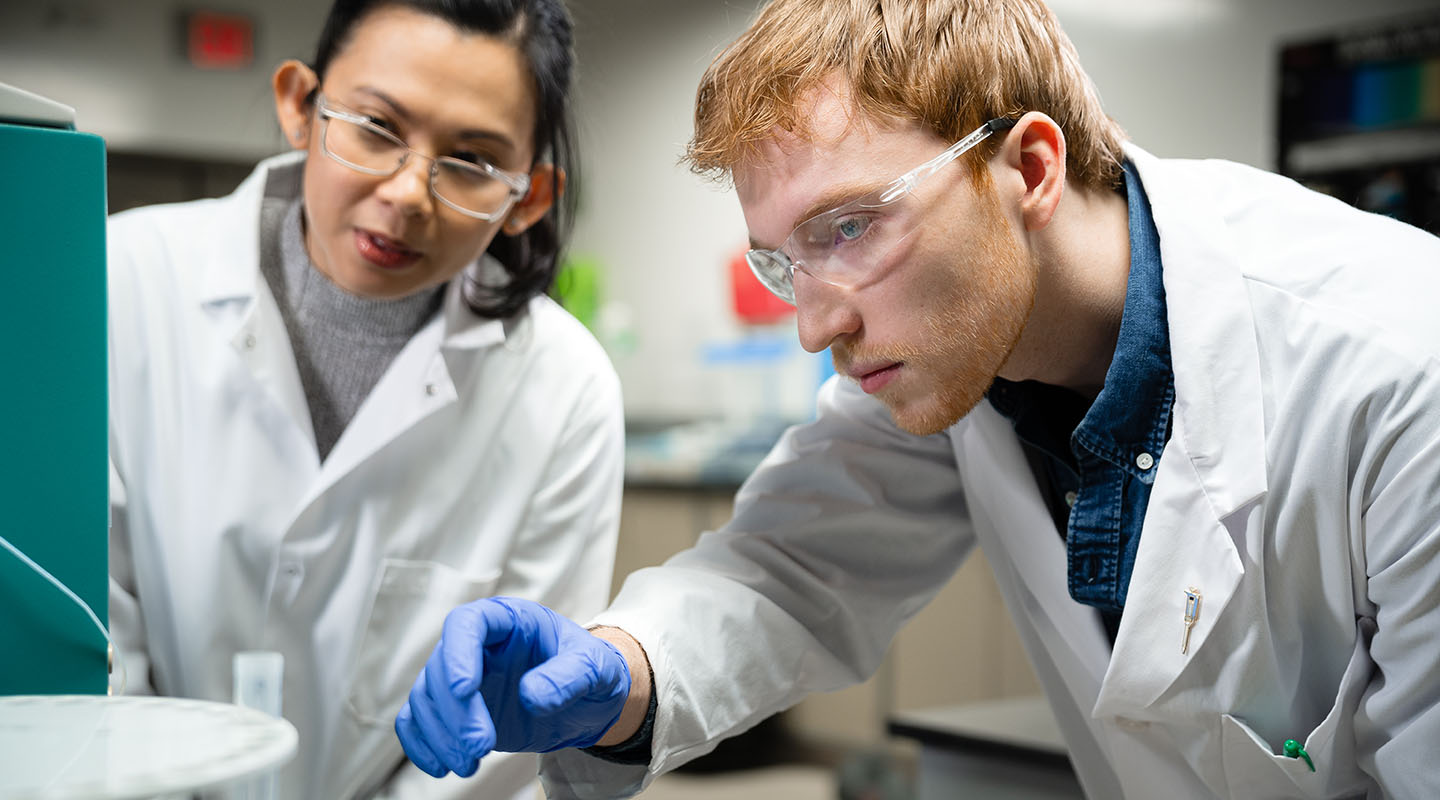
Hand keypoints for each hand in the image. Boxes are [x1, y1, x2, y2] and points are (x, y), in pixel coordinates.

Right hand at [395, 597, 630, 777]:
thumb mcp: (595, 669)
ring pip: (426, 697)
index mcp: (509, 620)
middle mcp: (477, 644)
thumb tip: (532, 696)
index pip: (468, 623)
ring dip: (441, 734)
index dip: (459, 653)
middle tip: (481, 746)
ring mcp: (462, 676)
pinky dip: (422, 745)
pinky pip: (419, 721)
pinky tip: (441, 768)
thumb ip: (569, 677)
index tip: (465, 689)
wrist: (586, 699)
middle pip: (442, 667)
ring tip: (469, 765)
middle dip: (456, 711)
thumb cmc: (590, 671)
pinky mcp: (454, 708)